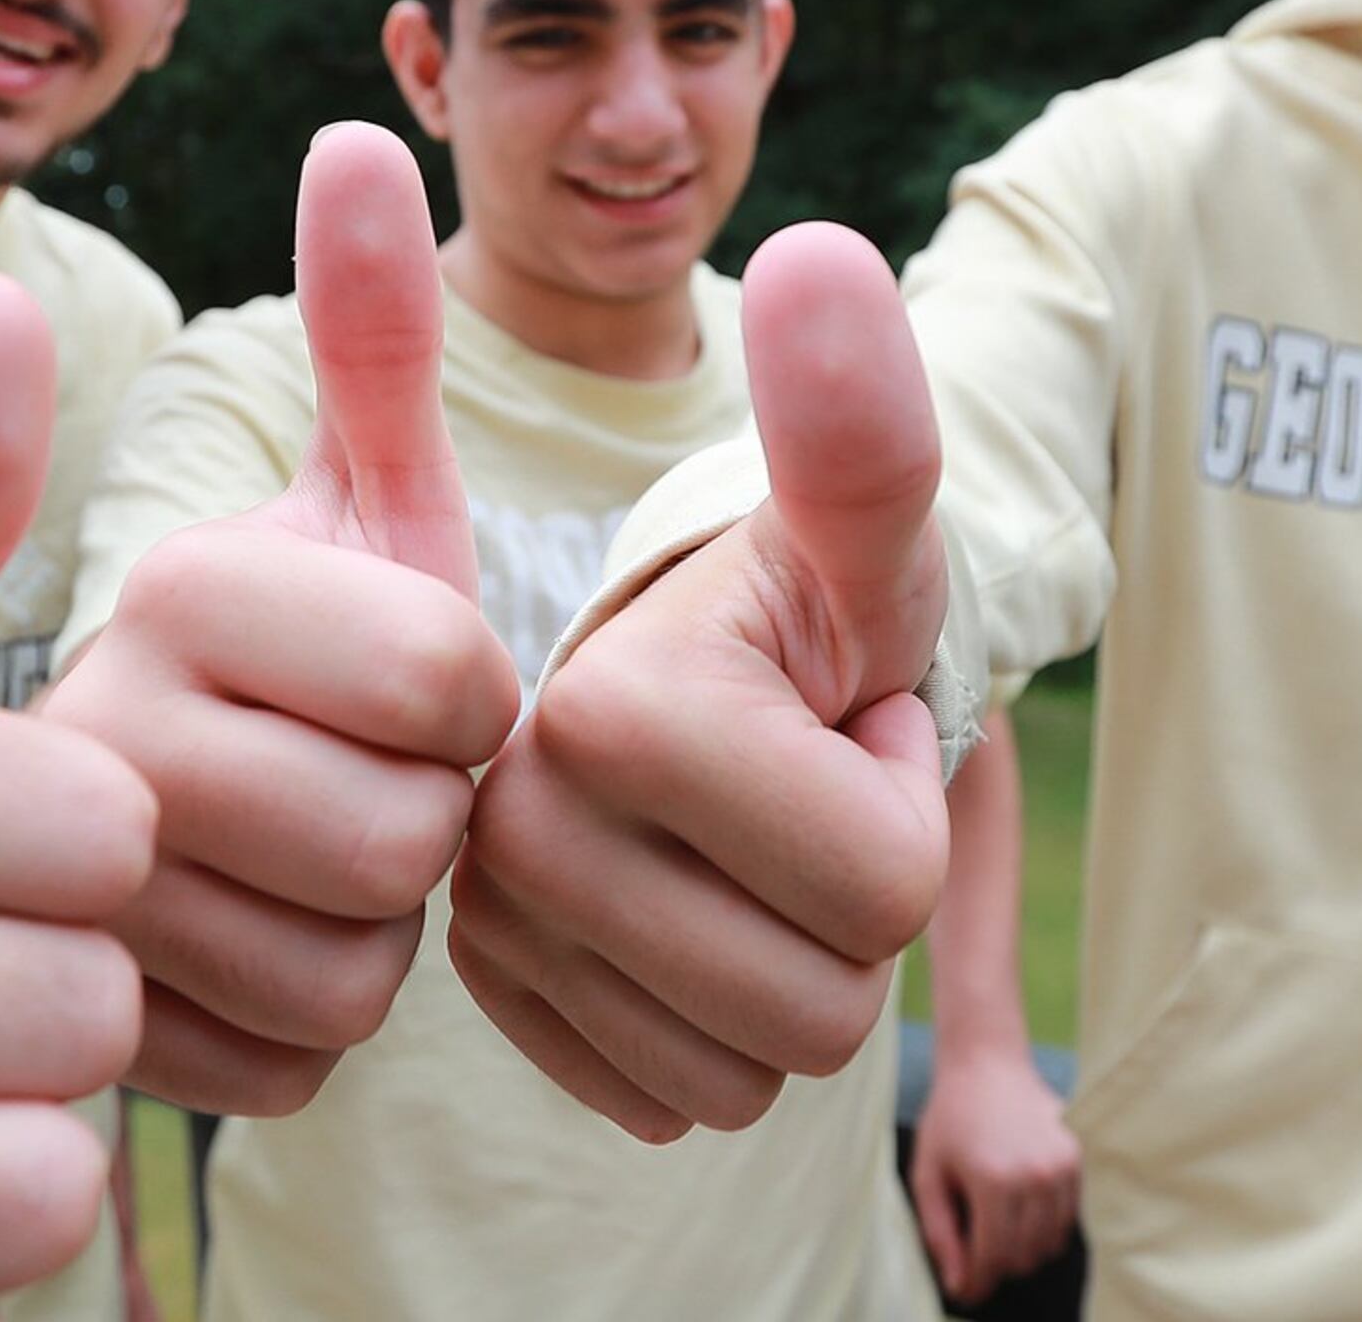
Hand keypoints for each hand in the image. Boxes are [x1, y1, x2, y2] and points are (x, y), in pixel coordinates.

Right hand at [43, 124, 522, 1113]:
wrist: (97, 860)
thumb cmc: (291, 666)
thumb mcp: (334, 512)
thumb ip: (363, 339)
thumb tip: (354, 132)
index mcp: (167, 585)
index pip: (455, 678)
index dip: (472, 704)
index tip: (405, 691)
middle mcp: (78, 736)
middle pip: (404, 841)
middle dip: (411, 838)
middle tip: (333, 798)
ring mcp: (59, 904)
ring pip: (348, 983)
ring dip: (352, 950)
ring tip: (274, 881)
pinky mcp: (67, 1047)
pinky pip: (285, 1074)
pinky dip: (283, 1042)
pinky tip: (225, 975)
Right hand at [450, 221, 951, 1139]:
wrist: (686, 680)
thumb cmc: (798, 609)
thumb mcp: (855, 532)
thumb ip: (856, 421)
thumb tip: (818, 254)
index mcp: (589, 717)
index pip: (880, 889)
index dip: (892, 801)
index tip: (818, 710)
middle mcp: (494, 834)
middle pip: (814, 1011)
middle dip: (848, 907)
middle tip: (785, 790)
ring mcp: (469, 938)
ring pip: (747, 1083)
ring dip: (780, 973)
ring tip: (733, 849)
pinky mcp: (479, 1014)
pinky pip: (669, 1107)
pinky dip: (702, 1035)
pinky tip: (673, 926)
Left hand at [908, 1040, 1082, 1305]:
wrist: (987, 1064)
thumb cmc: (949, 1119)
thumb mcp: (927, 1175)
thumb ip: (939, 1233)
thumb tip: (958, 1283)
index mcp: (993, 1180)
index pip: (993, 1257)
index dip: (977, 1282)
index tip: (965, 1289)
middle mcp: (1035, 1176)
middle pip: (1024, 1256)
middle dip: (997, 1266)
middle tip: (975, 1253)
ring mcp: (1063, 1167)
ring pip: (1050, 1243)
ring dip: (1024, 1248)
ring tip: (996, 1227)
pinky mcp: (1078, 1159)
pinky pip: (1068, 1218)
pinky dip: (1045, 1226)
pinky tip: (1020, 1207)